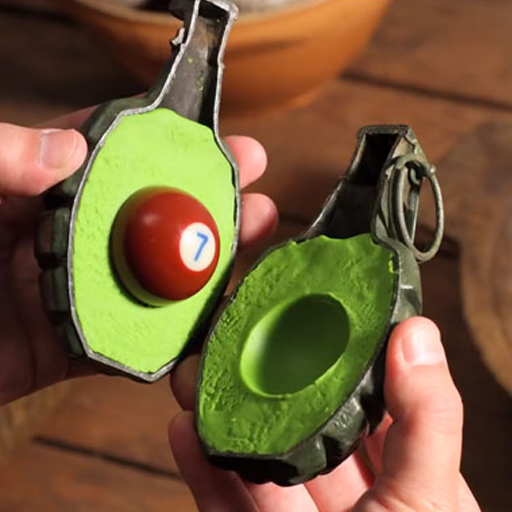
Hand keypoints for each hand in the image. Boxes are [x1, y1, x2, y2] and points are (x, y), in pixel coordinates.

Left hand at [0, 113, 276, 405]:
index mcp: (27, 190)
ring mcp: (66, 295)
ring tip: (254, 239)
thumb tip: (71, 146)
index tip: (210, 137)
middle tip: (253, 188)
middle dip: (204, 202)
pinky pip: (127, 343)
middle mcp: (56, 238)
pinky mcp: (63, 348)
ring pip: (148, 279)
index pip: (109, 158)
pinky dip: (170, 334)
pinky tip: (212, 316)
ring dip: (204, 265)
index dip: (164, 145)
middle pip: (144, 218)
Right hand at [169, 317, 481, 511]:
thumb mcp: (427, 501)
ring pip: (256, 461)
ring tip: (197, 375)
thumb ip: (426, 417)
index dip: (340, 356)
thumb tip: (418, 331)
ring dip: (222, 418)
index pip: (370, 401)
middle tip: (239, 340)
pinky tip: (185, 430)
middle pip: (302, 427)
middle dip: (267, 383)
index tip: (310, 315)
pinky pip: (224, 503)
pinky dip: (202, 468)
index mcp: (403, 479)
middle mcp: (350, 498)